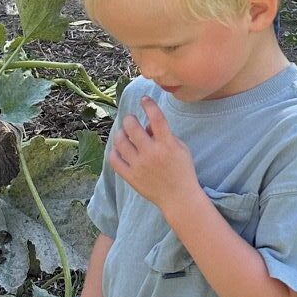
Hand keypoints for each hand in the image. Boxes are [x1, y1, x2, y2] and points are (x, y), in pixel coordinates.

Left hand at [109, 95, 199, 216]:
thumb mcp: (180, 148)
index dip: (149, 104)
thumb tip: (146, 124)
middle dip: (130, 119)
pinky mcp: (130, 177)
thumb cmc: (182, 170)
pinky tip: (119, 150)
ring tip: (124, 134)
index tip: (144, 99)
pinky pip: (114, 159)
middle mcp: (151, 153)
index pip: (156, 118)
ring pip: (120, 141)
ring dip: (121, 133)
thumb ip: (164, 134)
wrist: (179, 197)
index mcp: (167, 144)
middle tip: (131, 120)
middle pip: (132, 127)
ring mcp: (139, 165)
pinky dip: (114, 151)